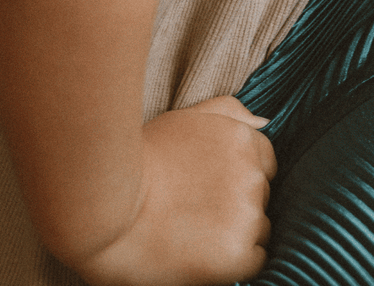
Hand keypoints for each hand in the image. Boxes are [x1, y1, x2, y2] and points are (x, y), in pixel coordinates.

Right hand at [78, 99, 275, 285]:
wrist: (107, 206)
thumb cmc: (141, 158)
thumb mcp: (186, 118)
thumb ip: (229, 112)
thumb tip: (264, 123)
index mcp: (243, 140)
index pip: (266, 161)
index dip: (239, 176)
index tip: (212, 188)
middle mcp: (253, 175)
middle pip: (262, 195)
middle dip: (237, 203)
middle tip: (195, 210)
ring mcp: (247, 215)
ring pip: (259, 228)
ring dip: (236, 232)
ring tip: (194, 231)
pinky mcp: (237, 254)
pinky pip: (255, 260)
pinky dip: (235, 261)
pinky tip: (203, 254)